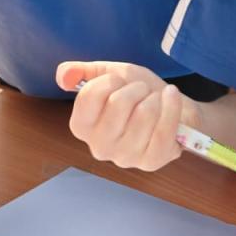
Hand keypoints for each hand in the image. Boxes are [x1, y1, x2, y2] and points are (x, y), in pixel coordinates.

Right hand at [56, 60, 199, 171]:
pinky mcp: (151, 162)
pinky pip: (163, 129)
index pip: (88, 96)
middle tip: (142, 91)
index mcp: (83, 127)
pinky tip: (171, 99)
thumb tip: (63, 76)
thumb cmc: (139, 95)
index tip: (120, 81)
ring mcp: (126, 158)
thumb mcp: (109, 75)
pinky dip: (171, 106)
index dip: (110, 80)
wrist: (172, 107)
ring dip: (155, 97)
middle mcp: (99, 147)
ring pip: (144, 113)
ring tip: (156, 100)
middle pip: (118, 103)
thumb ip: (81, 73)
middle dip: (136, 88)